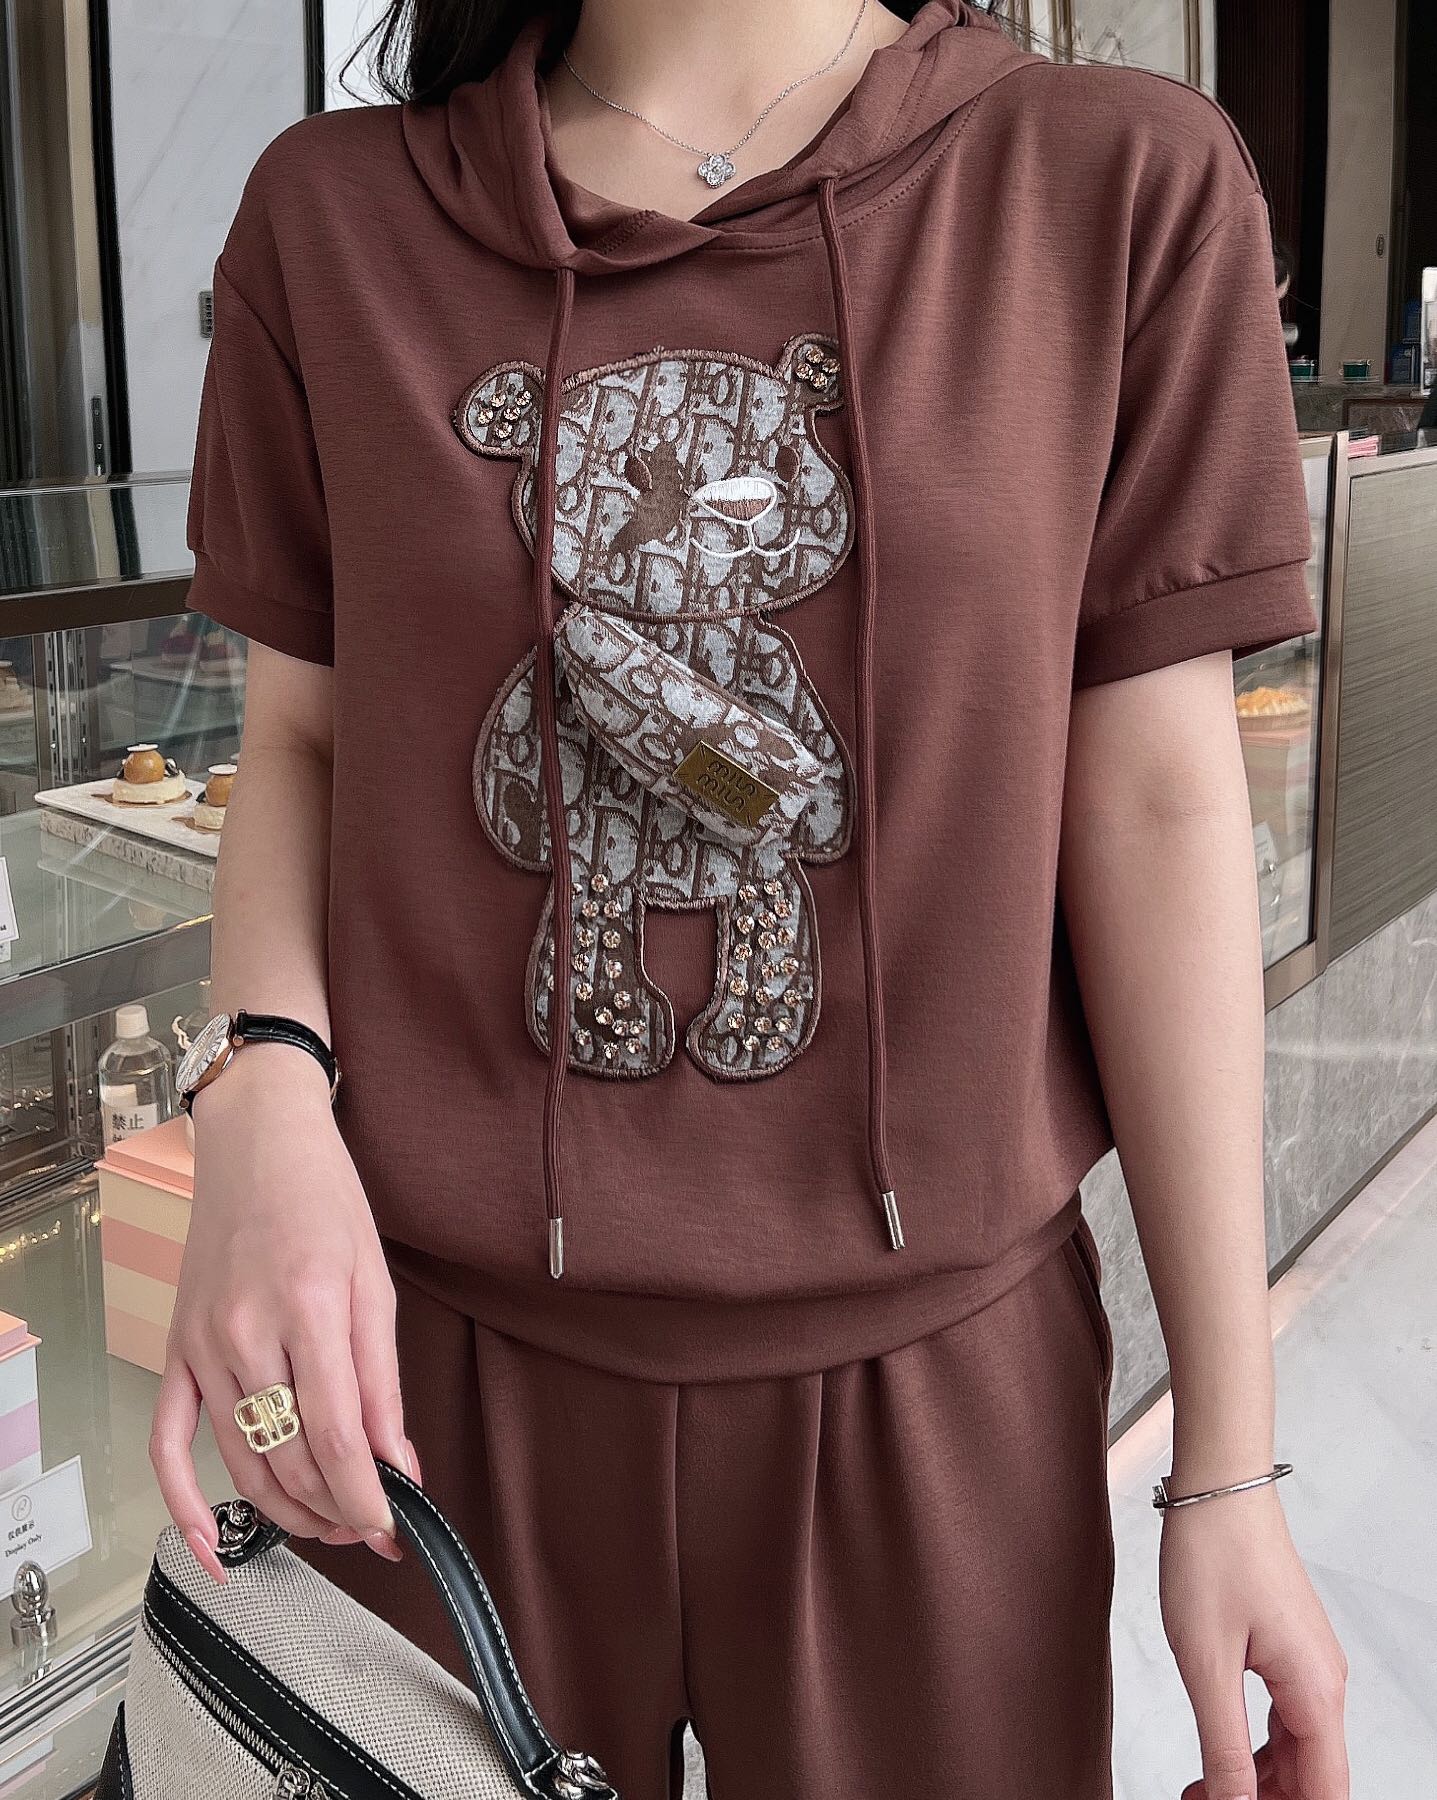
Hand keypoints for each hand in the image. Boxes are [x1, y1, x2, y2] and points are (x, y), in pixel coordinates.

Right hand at [150, 1047, 419, 1581]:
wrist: (258, 1145)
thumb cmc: (324, 1200)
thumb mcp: (374, 1282)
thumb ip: (383, 1381)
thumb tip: (400, 1463)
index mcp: (309, 1308)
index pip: (339, 1436)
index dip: (370, 1497)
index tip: (395, 1530)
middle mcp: (248, 1332)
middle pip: (292, 1459)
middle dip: (339, 1509)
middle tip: (373, 1525)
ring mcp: (203, 1345)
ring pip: (244, 1462)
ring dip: (290, 1510)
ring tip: (331, 1524)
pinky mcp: (177, 1350)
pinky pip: (167, 1444)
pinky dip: (184, 1504)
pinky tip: (210, 1546)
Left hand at [1161, 1483, 1348, 1798]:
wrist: (1218, 1486)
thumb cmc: (1212, 1556)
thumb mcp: (1205, 1662)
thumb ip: (1224, 1744)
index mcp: (1315, 1692)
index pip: (1323, 1792)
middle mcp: (1324, 1682)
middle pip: (1311, 1777)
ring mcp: (1308, 1664)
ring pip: (1295, 1750)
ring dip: (1254, 1780)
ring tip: (1199, 1790)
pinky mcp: (1288, 1648)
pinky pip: (1282, 1717)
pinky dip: (1251, 1744)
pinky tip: (1216, 1751)